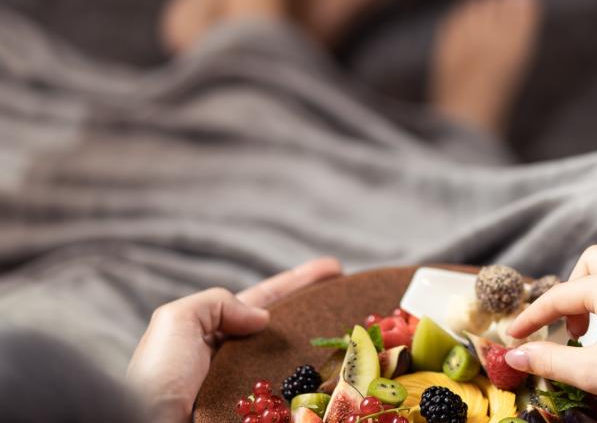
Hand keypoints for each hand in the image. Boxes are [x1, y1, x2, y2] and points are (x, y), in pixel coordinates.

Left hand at [126, 258, 341, 422]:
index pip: (265, 300)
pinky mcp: (261, 415)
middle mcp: (235, 360)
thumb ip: (216, 303)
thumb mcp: (175, 322)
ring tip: (358, 339)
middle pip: (287, 329)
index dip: (299, 282)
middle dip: (319, 313)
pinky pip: (294, 401)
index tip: (334, 269)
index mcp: (214, 334)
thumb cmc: (158, 380)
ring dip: (327, 353)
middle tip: (354, 302)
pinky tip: (340, 383)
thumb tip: (261, 317)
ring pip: (296, 365)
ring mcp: (251, 391)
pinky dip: (316, 391)